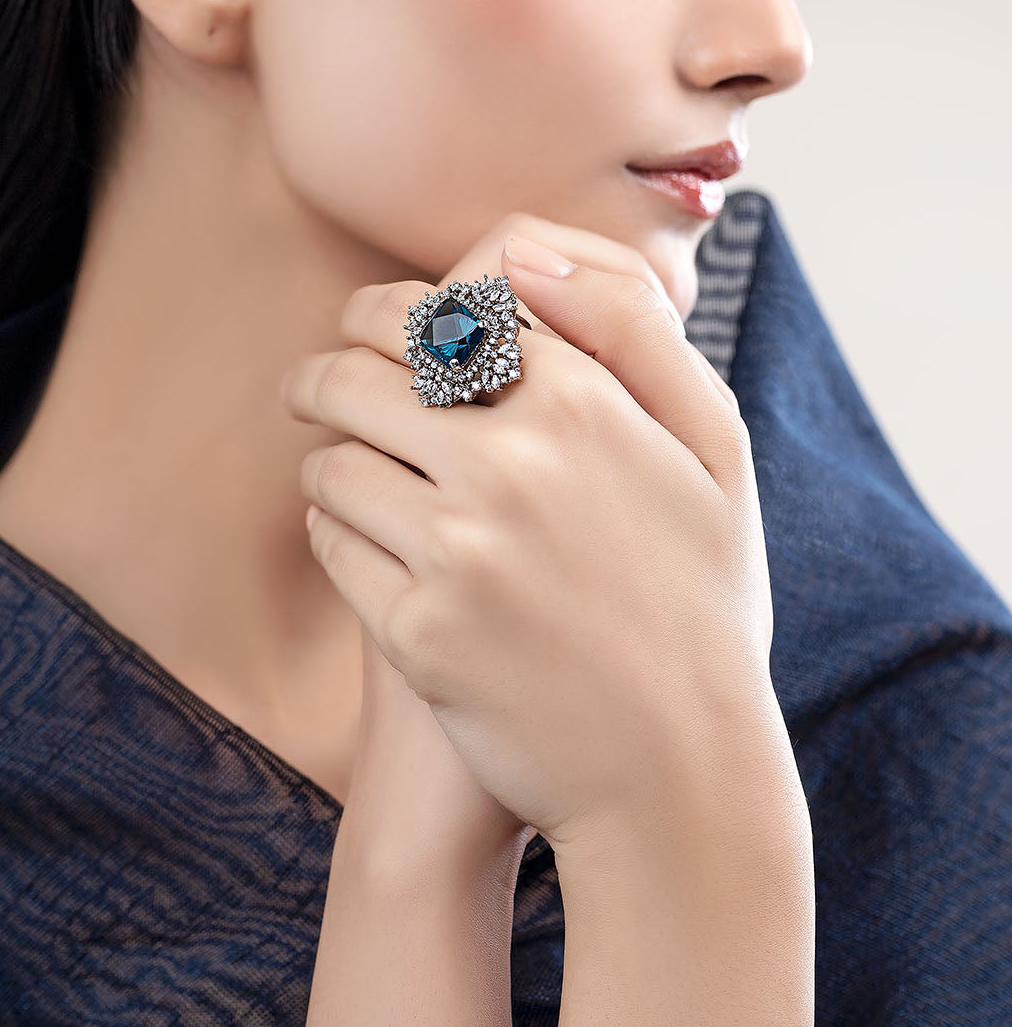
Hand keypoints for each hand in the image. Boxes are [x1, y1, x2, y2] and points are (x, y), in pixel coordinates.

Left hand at [281, 211, 781, 856]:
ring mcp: (459, 550)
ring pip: (333, 458)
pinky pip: (332, 542)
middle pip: (360, 372)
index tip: (372, 329)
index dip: (388, 314)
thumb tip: (533, 251)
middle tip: (313, 384)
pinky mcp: (417, 630)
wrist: (676, 775)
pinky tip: (364, 541)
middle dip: (326, 369)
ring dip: (326, 456)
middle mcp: (514, 464)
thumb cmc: (699, 599)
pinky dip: (334, 531)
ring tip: (337, 466)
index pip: (439, 312)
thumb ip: (634, 328)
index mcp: (584, 403)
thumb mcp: (713, 449)